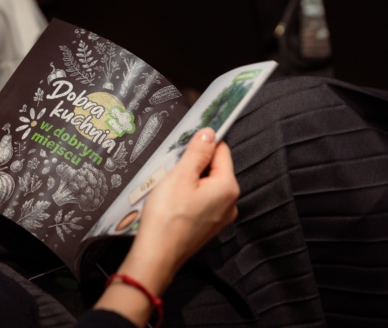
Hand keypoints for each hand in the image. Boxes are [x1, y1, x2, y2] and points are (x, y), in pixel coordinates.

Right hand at [132, 127, 238, 281]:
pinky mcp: (208, 225)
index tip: (184, 146)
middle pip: (214, 168)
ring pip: (206, 185)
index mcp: (228, 187)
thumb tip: (209, 133)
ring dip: (189, 181)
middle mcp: (230, 202)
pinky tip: (172, 202)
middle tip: (172, 171)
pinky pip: (201, 200)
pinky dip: (188, 196)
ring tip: (170, 189)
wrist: (157, 255)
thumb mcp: (180, 176)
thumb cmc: (167, 218)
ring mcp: (220, 216)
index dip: (202, 145)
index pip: (221, 151)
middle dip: (194, 165)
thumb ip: (197, 152)